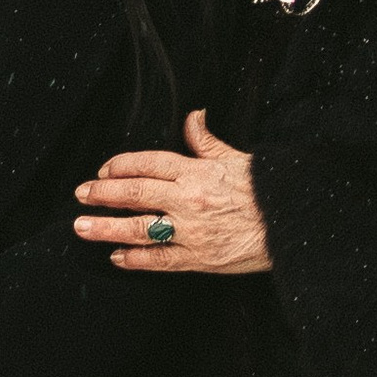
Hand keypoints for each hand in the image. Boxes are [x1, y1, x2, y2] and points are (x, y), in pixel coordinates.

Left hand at [75, 111, 271, 274]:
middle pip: (136, 193)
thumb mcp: (237, 157)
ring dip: (107, 228)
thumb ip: (207, 141)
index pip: (148, 164)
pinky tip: (117, 258)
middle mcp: (188, 199)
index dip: (120, 166)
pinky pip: (160, 260)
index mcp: (197, 171)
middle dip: (103, 194)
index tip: (103, 170)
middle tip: (80, 195)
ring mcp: (192, 230)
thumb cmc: (269, 190)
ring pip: (140, 228)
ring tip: (82, 227)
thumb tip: (194, 116)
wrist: (295, 224)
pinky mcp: (200, 257)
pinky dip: (136, 260)